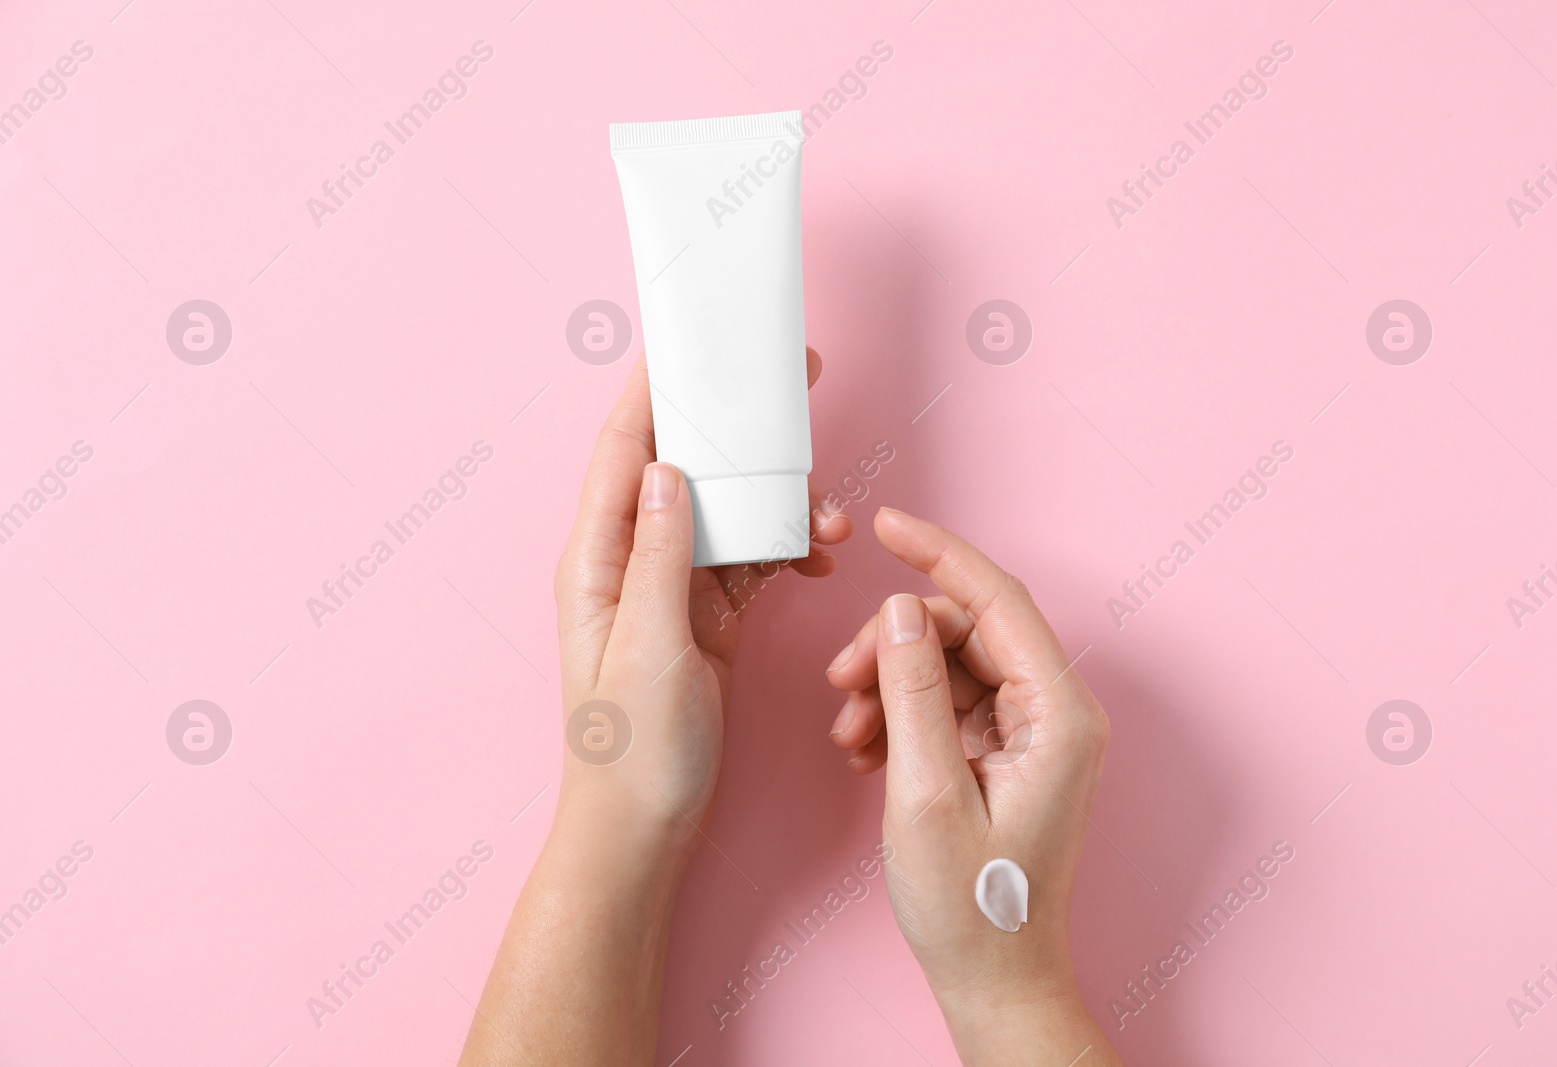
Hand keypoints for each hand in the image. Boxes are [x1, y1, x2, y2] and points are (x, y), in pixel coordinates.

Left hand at [458, 350, 849, 1066]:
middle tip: (793, 391)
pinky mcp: (705, 613)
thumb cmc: (631, 750)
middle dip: (737, 431)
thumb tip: (669, 471)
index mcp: (597, 559)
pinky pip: (749, 556)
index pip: (624, 451)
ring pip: (727, 510)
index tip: (690, 340)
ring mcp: (669, 586)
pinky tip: (816, 553)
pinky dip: (785, 545)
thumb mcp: (647, 649)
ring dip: (778, 502)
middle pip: (684, 467)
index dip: (655, 391)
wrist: (642, 825)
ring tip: (828, 517)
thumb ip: (660, 558)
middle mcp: (630, 561)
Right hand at [826, 508, 1123, 1066]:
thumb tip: (896, 610)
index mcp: (1058, 717)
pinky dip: (904, 714)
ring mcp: (1035, 734)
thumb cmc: (972, 908)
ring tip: (849, 735)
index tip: (888, 524)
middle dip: (895, 644)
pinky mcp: (1010, 753)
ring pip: (952, 663)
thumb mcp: (925, 793)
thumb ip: (912, 691)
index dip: (939, 553)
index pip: (999, 600)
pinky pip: (950, 702)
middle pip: (968, 629)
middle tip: (839, 683)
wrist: (995, 980)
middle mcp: (1057, 715)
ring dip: (892, 685)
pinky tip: (868, 752)